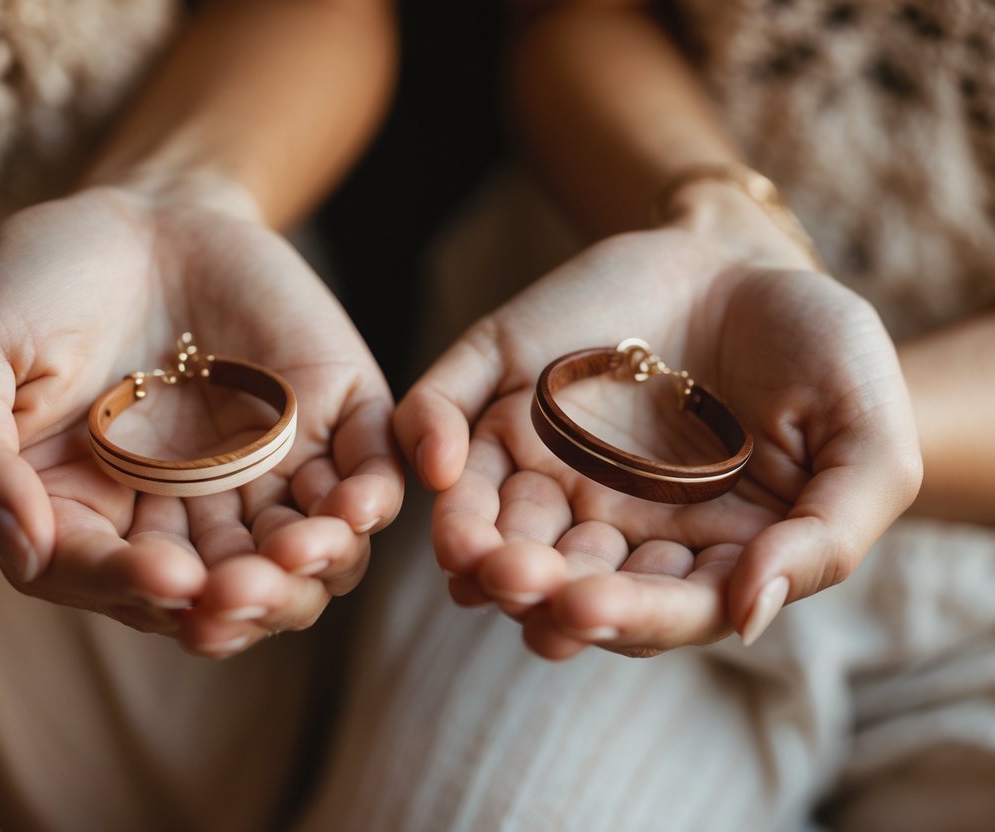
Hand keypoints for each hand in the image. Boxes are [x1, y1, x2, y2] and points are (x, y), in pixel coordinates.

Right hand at [0, 183, 402, 656]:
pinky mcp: (328, 423)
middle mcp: (183, 517)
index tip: (168, 576)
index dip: (141, 587)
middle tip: (249, 588)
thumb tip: (18, 550)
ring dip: (312, 568)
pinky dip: (371, 499)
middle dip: (242, 600)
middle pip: (224, 594)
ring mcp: (262, 474)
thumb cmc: (38, 284)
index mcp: (92, 519)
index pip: (116, 579)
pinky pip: (363, 477)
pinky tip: (362, 506)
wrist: (136, 210)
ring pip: (303, 557)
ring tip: (311, 547)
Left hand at [394, 218, 920, 658]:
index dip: (623, 613)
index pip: (651, 603)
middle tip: (514, 581)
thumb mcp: (866, 445)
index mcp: (689, 548)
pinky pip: (447, 414)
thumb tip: (750, 612)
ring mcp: (544, 453)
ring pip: (492, 513)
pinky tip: (438, 461)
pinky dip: (430, 437)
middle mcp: (605, 517)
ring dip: (471, 539)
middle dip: (533, 586)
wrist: (757, 259)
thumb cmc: (821, 357)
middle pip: (558, 573)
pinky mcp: (499, 384)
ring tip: (465, 551)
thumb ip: (826, 537)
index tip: (591, 609)